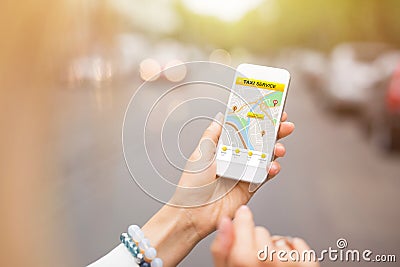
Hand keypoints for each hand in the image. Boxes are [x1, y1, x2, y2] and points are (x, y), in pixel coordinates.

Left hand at [170, 111, 294, 237]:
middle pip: (259, 142)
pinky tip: (273, 166)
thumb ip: (212, 135)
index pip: (243, 130)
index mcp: (223, 148)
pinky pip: (264, 176)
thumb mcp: (200, 154)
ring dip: (275, 150)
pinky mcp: (250, 187)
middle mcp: (235, 159)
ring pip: (265, 157)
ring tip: (278, 148)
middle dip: (274, 132)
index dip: (256, 120)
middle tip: (284, 125)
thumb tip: (220, 117)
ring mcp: (244, 172)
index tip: (269, 110)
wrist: (194, 214)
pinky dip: (272, 170)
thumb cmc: (192, 185)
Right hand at [211, 206, 319, 266]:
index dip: (242, 221)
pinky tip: (285, 261)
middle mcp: (268, 265)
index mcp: (244, 264)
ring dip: (274, 246)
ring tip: (269, 265)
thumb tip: (225, 223)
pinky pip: (299, 244)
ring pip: (280, 239)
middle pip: (261, 232)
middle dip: (256, 239)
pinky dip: (294, 247)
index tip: (242, 216)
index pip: (243, 226)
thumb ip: (222, 249)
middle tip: (254, 258)